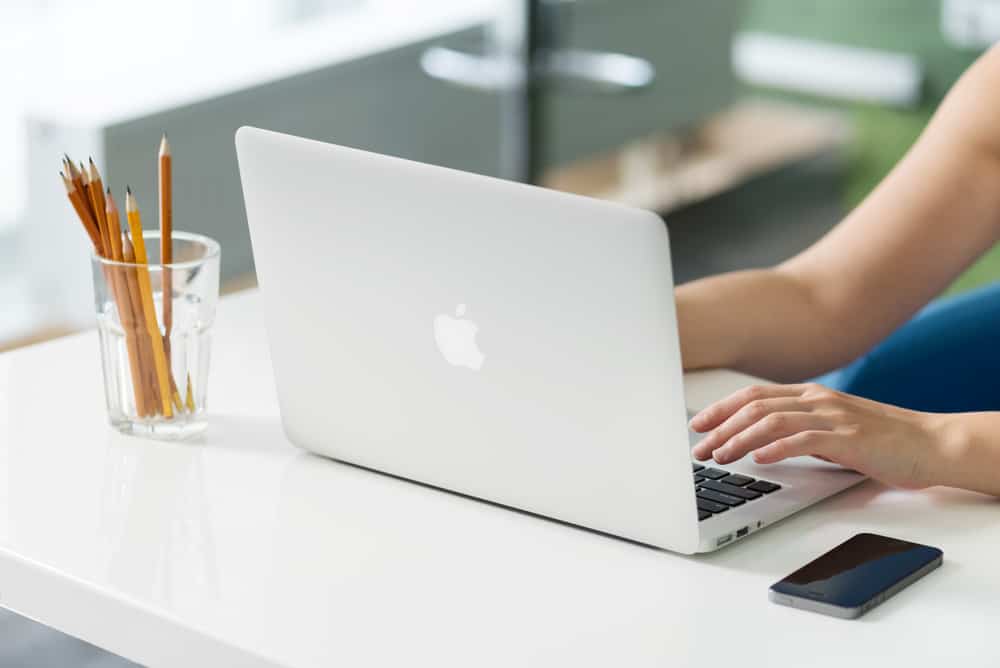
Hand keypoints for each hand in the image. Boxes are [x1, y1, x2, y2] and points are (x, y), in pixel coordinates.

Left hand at [689, 383, 942, 489]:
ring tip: (719, 455)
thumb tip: (759, 444)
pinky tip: (758, 459)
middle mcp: (817, 400)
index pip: (754, 395)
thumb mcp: (832, 429)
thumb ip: (799, 430)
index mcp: (811, 395)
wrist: (931, 443)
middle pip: (755, 406)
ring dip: (739, 439)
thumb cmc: (882, 440)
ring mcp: (833, 416)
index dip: (721, 408)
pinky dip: (775, 448)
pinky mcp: (848, 438)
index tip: (697, 425)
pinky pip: (803, 439)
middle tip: (698, 447)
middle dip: (720, 426)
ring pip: (772, 421)